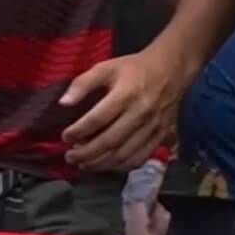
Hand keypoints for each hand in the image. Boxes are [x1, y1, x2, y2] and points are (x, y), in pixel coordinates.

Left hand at [60, 48, 184, 170]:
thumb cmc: (135, 68)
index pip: (97, 119)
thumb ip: (83, 83)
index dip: (78, 131)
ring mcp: (152, 127)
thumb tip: (63, 103)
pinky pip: (139, 158)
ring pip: (123, 154)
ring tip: (83, 164)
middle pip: (109, 142)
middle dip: (85, 153)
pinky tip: (107, 165)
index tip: (65, 137)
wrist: (171, 69)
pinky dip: (120, 167)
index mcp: (125, 94)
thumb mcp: (107, 67)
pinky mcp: (160, 136)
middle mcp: (140, 113)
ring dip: (100, 164)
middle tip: (69, 156)